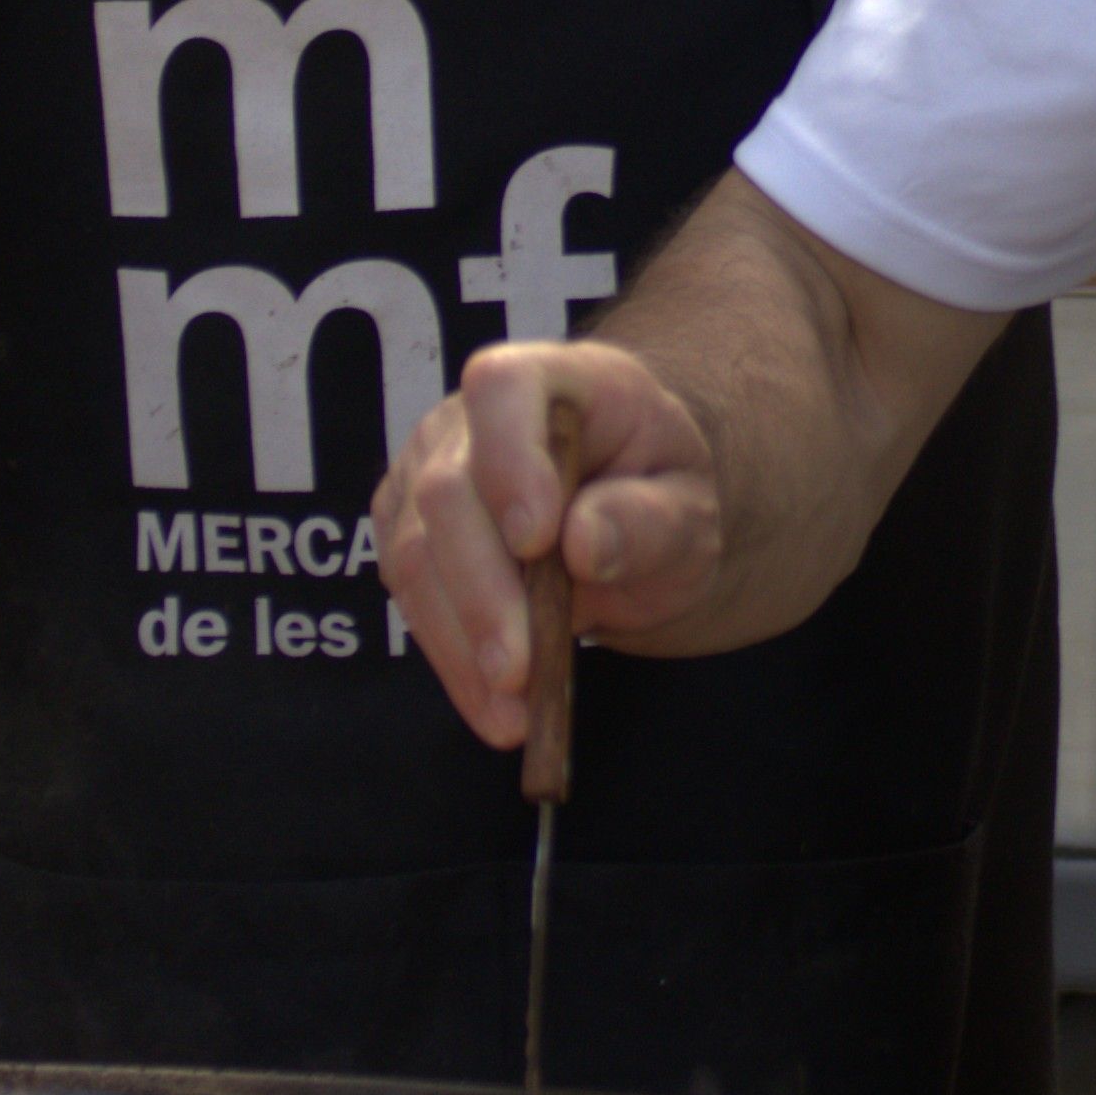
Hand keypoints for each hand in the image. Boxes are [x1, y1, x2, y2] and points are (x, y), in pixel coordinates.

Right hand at [368, 343, 724, 749]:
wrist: (627, 506)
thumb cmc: (658, 490)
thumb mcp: (689, 507)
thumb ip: (649, 519)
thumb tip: (584, 543)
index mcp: (552, 380)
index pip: (504, 390)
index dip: (510, 460)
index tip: (537, 543)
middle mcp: (468, 419)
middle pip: (447, 492)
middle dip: (482, 590)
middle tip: (519, 670)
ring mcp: (424, 474)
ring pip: (413, 555)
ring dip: (459, 643)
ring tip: (512, 714)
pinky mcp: (406, 534)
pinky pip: (411, 599)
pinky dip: (451, 662)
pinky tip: (493, 709)